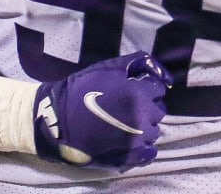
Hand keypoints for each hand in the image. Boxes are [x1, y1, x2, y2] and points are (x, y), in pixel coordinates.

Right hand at [32, 51, 172, 169]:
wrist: (57, 120)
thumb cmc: (82, 89)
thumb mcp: (110, 67)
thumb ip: (140, 63)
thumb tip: (162, 73)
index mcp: (138, 95)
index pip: (158, 89)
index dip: (145, 87)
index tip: (132, 89)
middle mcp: (142, 119)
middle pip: (158, 110)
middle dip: (147, 106)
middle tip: (127, 105)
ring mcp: (136, 141)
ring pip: (154, 131)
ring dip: (145, 125)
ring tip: (125, 122)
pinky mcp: (129, 157)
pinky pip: (149, 152)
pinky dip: (143, 146)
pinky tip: (130, 139)